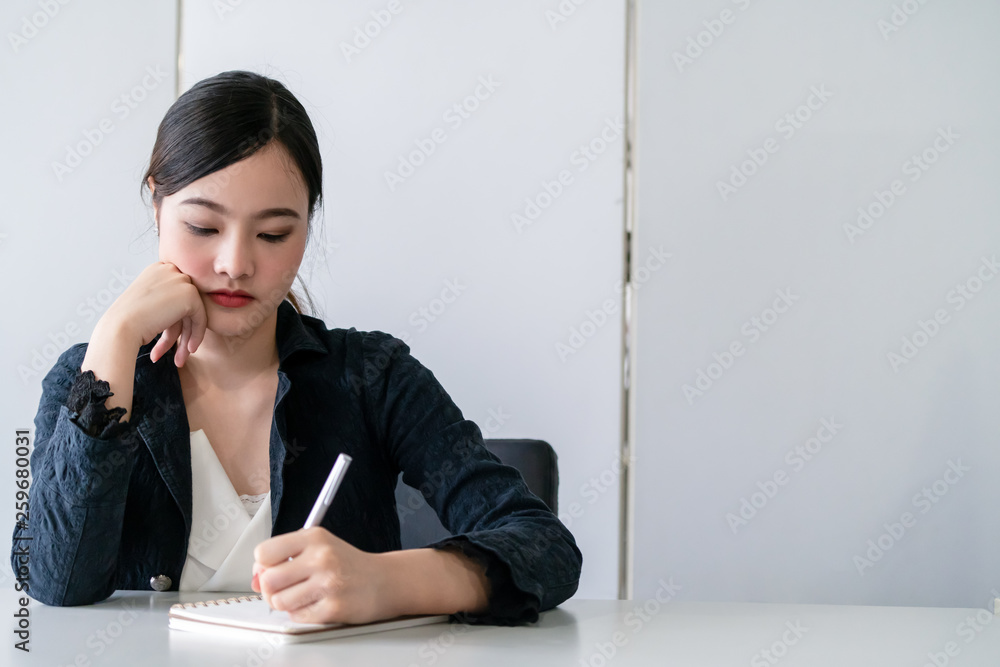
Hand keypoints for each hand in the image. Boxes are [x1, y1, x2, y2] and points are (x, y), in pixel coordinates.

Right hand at [102, 261, 207, 366]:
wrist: (120, 327)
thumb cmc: (128, 321)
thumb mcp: (150, 304)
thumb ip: (169, 302)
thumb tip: (190, 314)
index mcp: (158, 268)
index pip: (176, 295)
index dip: (175, 320)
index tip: (170, 339)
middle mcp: (170, 269)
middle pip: (186, 303)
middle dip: (182, 330)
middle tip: (178, 353)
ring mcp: (180, 279)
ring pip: (195, 312)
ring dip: (188, 337)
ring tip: (180, 359)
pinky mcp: (190, 294)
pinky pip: (201, 317)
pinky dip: (197, 335)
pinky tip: (189, 350)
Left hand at [251, 527, 390, 624]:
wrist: (383, 581)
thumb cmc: (346, 564)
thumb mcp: (318, 548)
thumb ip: (285, 557)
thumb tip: (255, 578)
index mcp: (314, 537)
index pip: (264, 552)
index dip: (262, 565)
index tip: (271, 568)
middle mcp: (321, 557)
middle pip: (268, 580)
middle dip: (270, 588)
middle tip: (284, 587)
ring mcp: (328, 583)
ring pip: (279, 601)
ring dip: (286, 603)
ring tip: (303, 596)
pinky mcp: (333, 607)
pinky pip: (297, 616)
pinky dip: (301, 614)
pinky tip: (316, 603)